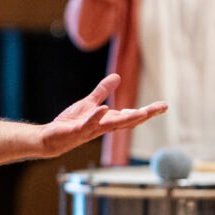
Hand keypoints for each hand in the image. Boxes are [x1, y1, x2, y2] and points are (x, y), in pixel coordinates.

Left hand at [38, 73, 165, 157]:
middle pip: (128, 121)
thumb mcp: (89, 103)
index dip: (148, 111)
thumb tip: (117, 76)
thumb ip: (103, 91)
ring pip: (113, 125)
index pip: (131, 115)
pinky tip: (104, 108)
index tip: (164, 106)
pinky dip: (97, 117)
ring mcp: (92, 130)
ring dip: (128, 118)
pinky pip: (89, 124)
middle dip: (145, 115)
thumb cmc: (71, 123)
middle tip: (161, 109)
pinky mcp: (78, 131)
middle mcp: (104, 126)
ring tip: (143, 113)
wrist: (51, 138)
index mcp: (108, 120)